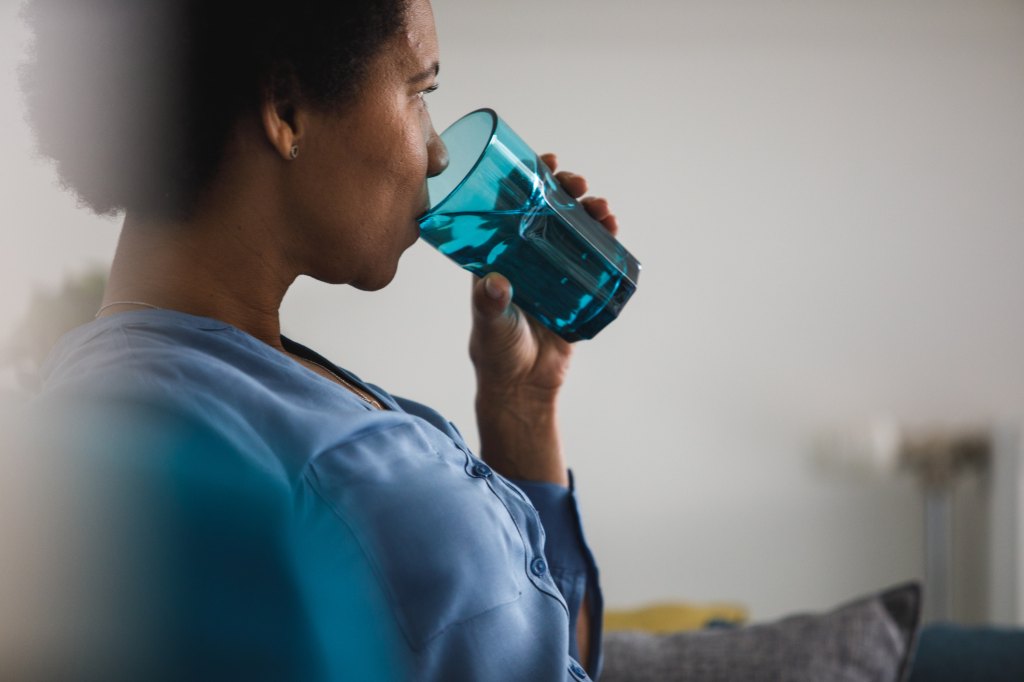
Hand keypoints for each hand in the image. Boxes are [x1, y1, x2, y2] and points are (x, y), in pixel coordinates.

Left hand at [469, 153, 618, 483]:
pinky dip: (604, 239)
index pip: (512, 206)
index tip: (544, 161)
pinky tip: (612, 228)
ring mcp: (553, 270)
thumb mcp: (490, 325)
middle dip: (566, 190)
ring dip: (589, 211)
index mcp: (499, 254)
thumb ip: (491, 305)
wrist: (523, 387)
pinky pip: (593, 257)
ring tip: (602, 208)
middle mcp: (526, 256)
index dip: (528, 179)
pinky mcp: (575, 289)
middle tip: (578, 184)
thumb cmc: (496, 353)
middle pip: (549, 210)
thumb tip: (496, 282)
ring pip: (574, 229)